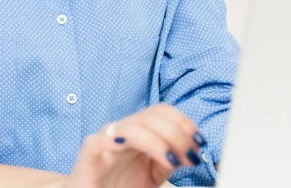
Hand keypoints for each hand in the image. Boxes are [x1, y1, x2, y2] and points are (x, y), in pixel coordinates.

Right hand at [49, 103, 207, 187]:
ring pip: (134, 125)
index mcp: (137, 131)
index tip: (199, 140)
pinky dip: (124, 141)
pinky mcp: (91, 150)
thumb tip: (191, 151)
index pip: (161, 111)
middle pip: (152, 116)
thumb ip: (168, 161)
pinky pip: (105, 139)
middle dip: (177, 133)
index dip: (183, 121)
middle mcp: (122, 130)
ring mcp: (106, 138)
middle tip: (190, 154)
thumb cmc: (115, 185)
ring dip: (160, 141)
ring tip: (173, 161)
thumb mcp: (152, 175)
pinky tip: (143, 154)